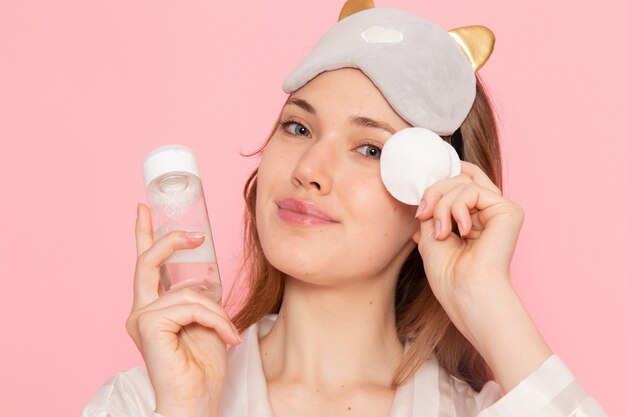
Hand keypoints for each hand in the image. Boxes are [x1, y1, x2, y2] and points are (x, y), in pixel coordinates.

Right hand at [125, 203, 240, 416]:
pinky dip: (213, 319)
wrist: (197, 401)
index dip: (143, 234)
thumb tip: (206, 276)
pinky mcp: (148, 326)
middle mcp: (141, 311)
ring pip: (187, 291)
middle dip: (170, 240)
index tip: (144, 208)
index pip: (146, 266)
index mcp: (154, 308)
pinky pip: (189, 305)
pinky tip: (223, 337)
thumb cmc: (203, 367)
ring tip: (227, 333)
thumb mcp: (207, 321)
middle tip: (196, 234)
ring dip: (216, 310)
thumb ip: (200, 297)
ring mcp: (141, 319)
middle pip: (148, 262)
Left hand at [412, 161, 522, 338]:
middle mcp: (489, 211)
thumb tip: (428, 187)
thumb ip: (433, 206)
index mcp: (475, 217)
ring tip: (441, 232)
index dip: (440, 181)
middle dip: (434, 193)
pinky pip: (473, 190)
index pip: (461, 180)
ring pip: (463, 182)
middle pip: (459, 177)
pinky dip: (456, 207)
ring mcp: (500, 210)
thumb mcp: (430, 232)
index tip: (421, 206)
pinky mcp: (509, 211)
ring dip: (442, 205)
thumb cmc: (448, 273)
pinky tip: (460, 231)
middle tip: (423, 216)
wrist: (464, 292)